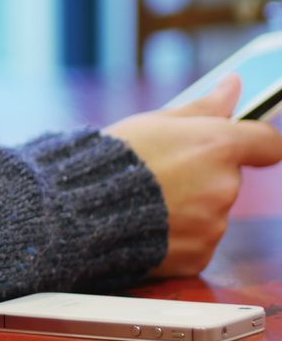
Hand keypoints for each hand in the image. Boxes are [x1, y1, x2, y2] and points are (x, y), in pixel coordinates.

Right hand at [104, 74, 281, 276]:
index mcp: (217, 147)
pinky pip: (195, 241)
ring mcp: (213, 225)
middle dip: (202, 176)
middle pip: (228, 179)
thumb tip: (233, 84)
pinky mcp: (197, 256)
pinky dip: (176, 236)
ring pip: (210, 212)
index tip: (242, 145)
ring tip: (144, 203)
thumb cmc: (111, 162)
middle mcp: (224, 187)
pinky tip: (146, 226)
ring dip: (187, 207)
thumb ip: (203, 107)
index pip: (268, 143)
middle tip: (160, 174)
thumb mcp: (153, 123)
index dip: (255, 142)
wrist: (77, 212)